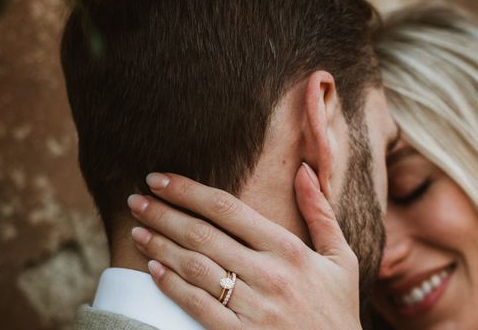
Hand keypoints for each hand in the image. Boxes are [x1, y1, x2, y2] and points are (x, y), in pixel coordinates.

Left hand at [126, 163, 362, 328]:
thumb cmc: (338, 308)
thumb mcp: (341, 258)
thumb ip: (320, 212)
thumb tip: (303, 169)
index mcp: (288, 249)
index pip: (228, 209)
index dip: (189, 191)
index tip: (161, 179)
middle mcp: (267, 274)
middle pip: (203, 234)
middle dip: (164, 213)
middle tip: (136, 199)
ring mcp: (253, 308)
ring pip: (195, 268)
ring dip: (160, 245)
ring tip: (136, 229)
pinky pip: (198, 306)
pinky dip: (172, 286)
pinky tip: (153, 269)